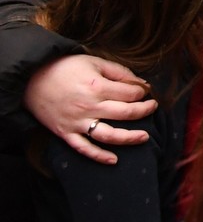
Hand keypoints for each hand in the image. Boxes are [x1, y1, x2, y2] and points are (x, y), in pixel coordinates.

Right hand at [24, 55, 155, 164]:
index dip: (143, 92)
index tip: (145, 90)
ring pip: (108, 135)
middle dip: (144, 111)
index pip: (131, 94)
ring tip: (145, 137)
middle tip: (153, 107)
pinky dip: (98, 156)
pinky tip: (114, 160)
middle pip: (125, 113)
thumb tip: (140, 83)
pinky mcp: (65, 133)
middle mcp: (89, 107)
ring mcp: (77, 122)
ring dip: (129, 138)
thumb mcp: (94, 61)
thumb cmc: (65, 68)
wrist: (31, 80)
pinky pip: (83, 148)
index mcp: (97, 87)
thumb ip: (119, 72)